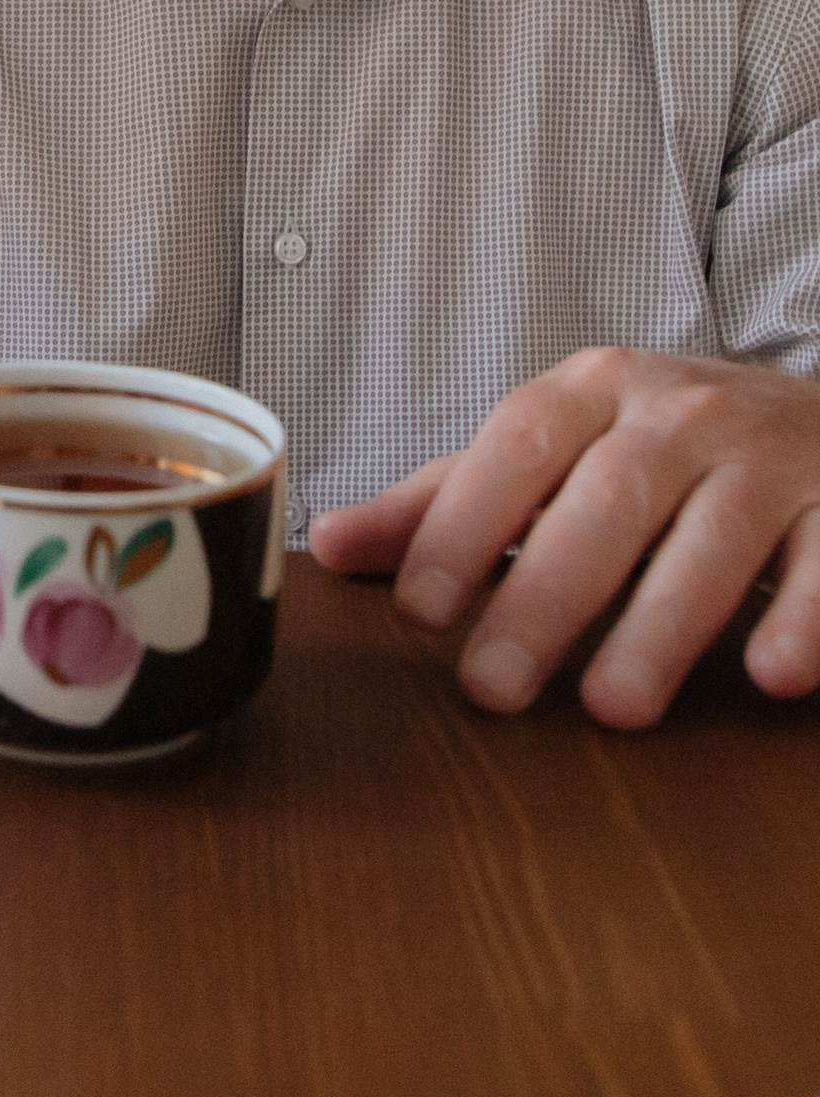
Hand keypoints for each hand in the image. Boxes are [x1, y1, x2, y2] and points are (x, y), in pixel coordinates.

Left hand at [309, 347, 819, 727]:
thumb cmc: (659, 448)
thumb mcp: (553, 453)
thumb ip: (446, 501)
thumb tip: (324, 543)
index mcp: (592, 389)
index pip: (515, 449)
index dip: (463, 525)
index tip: (417, 609)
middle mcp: (680, 412)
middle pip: (606, 502)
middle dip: (544, 596)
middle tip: (492, 687)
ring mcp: (772, 457)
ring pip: (712, 539)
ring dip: (660, 626)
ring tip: (610, 707)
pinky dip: (804, 617)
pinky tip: (770, 675)